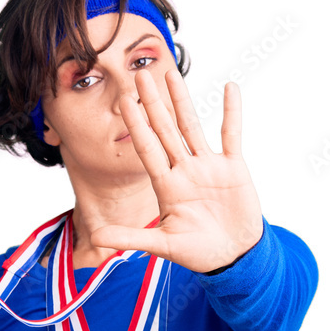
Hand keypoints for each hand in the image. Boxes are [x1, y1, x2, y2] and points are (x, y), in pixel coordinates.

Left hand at [90, 70, 263, 272]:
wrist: (233, 257)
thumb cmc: (198, 253)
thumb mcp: (162, 246)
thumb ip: (130, 238)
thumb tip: (95, 238)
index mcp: (166, 186)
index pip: (147, 149)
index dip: (136, 125)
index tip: (123, 100)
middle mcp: (183, 170)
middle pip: (165, 130)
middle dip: (152, 103)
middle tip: (140, 74)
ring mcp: (208, 166)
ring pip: (192, 126)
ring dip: (182, 100)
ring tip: (171, 73)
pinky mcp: (233, 167)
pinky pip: (231, 134)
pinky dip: (232, 112)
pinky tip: (229, 88)